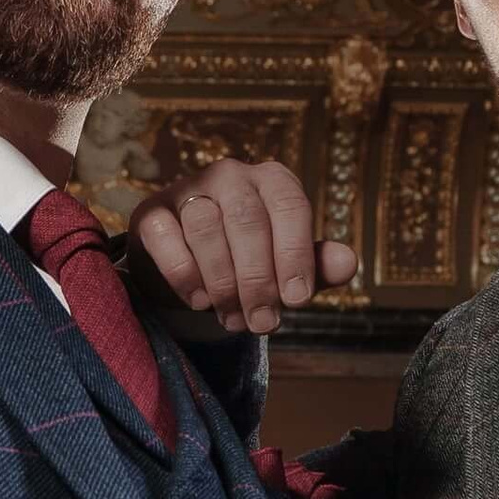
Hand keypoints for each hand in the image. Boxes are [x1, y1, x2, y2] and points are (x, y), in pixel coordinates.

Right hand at [127, 158, 354, 334]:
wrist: (189, 270)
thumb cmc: (247, 264)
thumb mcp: (286, 266)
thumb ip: (315, 265)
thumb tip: (348, 263)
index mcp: (271, 180)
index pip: (289, 206)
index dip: (295, 253)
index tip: (298, 299)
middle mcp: (230, 175)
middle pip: (248, 220)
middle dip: (257, 279)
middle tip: (262, 323)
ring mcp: (187, 189)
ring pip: (206, 228)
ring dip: (222, 282)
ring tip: (232, 317)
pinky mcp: (151, 212)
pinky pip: (166, 237)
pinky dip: (184, 274)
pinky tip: (200, 300)